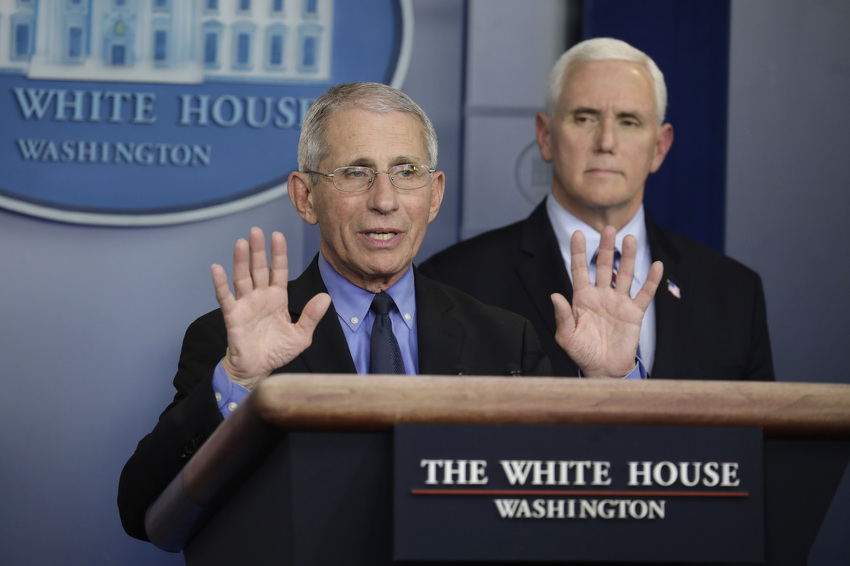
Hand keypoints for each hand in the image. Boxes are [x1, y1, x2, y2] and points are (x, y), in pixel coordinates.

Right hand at [211, 227, 330, 388]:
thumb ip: (312, 316)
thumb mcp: (301, 335)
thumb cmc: (277, 351)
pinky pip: (225, 297)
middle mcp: (260, 297)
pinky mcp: (233, 316)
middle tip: (256, 231)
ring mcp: (245, 304)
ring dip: (241, 261)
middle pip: (258, 269)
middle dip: (258, 250)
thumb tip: (326, 297)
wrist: (257, 370)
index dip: (278, 253)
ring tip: (241, 243)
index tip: (277, 235)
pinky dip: (220, 284)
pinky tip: (217, 269)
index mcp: (277, 298)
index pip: (277, 270)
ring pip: (242, 278)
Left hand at [551, 226, 662, 377]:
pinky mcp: (634, 313)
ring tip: (629, 239)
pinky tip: (656, 265)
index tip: (577, 233)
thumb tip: (554, 295)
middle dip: (605, 247)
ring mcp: (618, 303)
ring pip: (624, 274)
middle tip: (608, 228)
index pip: (579, 270)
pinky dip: (651, 280)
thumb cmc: (582, 353)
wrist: (603, 370)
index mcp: (582, 299)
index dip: (578, 252)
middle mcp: (601, 296)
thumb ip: (562, 316)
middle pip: (603, 266)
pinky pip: (644, 294)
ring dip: (627, 257)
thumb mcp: (566, 336)